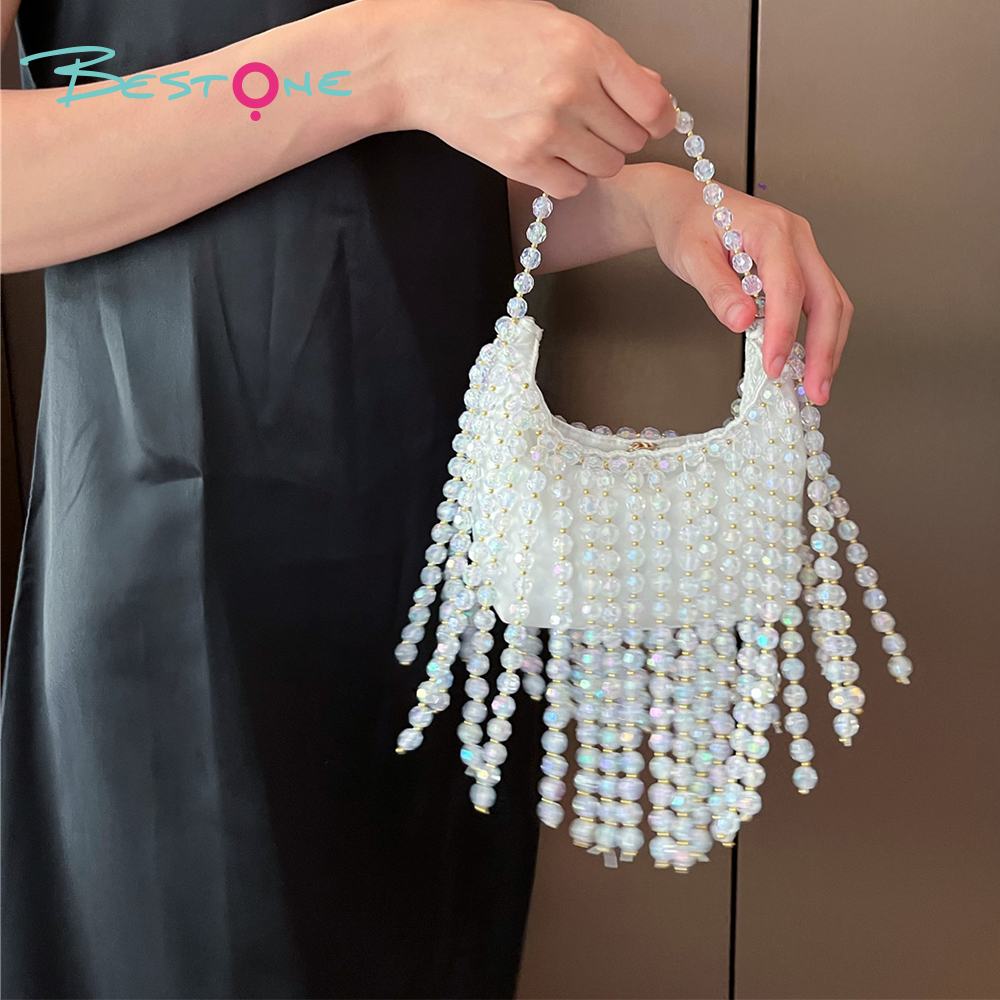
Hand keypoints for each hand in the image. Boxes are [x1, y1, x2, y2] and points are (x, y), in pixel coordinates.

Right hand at [381, 0, 675, 197]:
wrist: (420, 59)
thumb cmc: (482, 35)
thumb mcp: (552, 26)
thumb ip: (608, 62)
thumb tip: (654, 93)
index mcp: (584, 47)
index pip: (652, 104)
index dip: (657, 117)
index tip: (651, 121)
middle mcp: (570, 89)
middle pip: (631, 139)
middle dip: (618, 134)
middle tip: (590, 121)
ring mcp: (545, 130)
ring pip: (606, 167)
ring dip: (593, 158)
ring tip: (565, 135)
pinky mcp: (520, 162)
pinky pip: (572, 187)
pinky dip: (566, 176)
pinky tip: (547, 153)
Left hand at [645, 164, 852, 404]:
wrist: (683, 204)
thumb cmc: (685, 224)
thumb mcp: (690, 255)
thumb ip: (717, 288)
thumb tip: (742, 321)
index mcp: (771, 229)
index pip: (788, 287)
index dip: (784, 331)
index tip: (774, 366)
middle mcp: (796, 238)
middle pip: (828, 298)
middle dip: (824, 348)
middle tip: (815, 390)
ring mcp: (802, 251)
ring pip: (832, 302)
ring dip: (827, 345)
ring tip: (816, 384)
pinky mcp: (798, 265)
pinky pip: (819, 301)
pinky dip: (818, 334)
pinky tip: (806, 361)